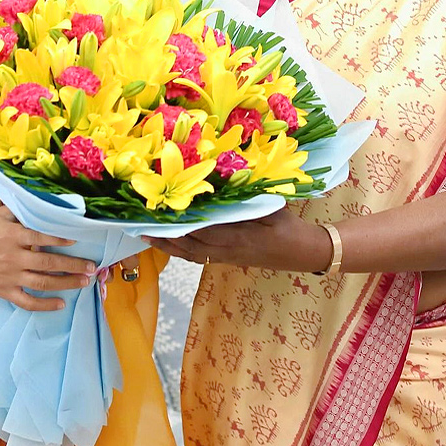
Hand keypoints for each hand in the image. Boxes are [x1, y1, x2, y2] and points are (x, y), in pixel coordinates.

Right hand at [0, 206, 95, 310]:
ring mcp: (9, 276)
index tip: (79, 241)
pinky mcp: (3, 291)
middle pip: (50, 262)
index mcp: (14, 235)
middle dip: (73, 265)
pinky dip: (45, 305)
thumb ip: (20, 211)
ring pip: (43, 283)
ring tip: (84, 283)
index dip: (63, 239)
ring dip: (66, 283)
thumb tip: (41, 203)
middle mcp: (15, 256)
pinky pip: (27, 301)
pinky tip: (60, 304)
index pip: (44, 237)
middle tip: (91, 267)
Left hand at [145, 208, 331, 272]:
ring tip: (146, 238)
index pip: (202, 230)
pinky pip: (198, 257)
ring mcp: (226, 257)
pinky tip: (169, 245)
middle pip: (189, 245)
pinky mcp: (227, 260)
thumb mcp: (272, 209)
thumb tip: (223, 186)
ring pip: (190, 254)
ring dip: (168, 246)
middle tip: (142, 226)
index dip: (180, 223)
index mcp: (238, 237)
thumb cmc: (289, 227)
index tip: (161, 213)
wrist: (304, 253)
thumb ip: (247, 200)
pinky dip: (181, 251)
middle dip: (165, 236)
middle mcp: (227, 251)